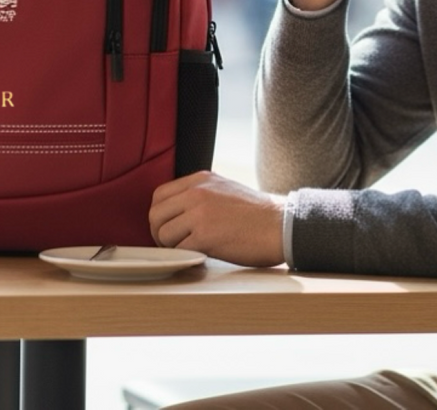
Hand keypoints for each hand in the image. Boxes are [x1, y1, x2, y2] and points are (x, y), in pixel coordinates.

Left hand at [149, 171, 285, 266]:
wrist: (281, 225)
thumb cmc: (257, 214)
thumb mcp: (224, 189)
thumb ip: (200, 195)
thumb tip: (178, 212)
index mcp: (200, 180)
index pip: (160, 195)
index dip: (160, 215)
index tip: (168, 227)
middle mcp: (196, 192)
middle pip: (155, 214)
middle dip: (159, 233)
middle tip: (172, 244)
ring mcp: (199, 213)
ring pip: (163, 233)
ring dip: (172, 247)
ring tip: (190, 250)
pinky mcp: (205, 235)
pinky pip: (179, 249)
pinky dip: (185, 256)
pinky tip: (200, 255)